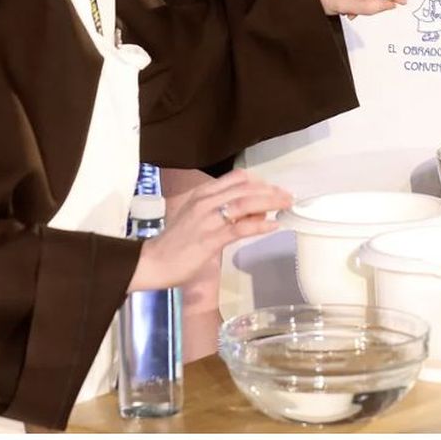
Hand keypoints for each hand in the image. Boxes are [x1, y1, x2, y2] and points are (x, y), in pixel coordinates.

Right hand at [129, 170, 290, 291]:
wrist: (152, 262)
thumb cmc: (175, 242)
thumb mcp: (196, 216)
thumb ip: (220, 209)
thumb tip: (252, 209)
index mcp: (202, 193)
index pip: (236, 178)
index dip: (259, 181)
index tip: (273, 188)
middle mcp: (205, 201)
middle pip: (245, 188)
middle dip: (270, 191)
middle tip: (288, 196)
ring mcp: (207, 220)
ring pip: (245, 203)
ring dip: (270, 202)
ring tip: (286, 205)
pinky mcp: (210, 239)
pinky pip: (240, 228)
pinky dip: (259, 225)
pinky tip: (273, 226)